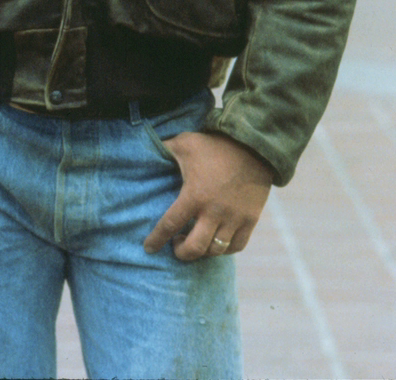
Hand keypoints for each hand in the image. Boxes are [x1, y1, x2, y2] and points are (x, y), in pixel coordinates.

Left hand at [142, 131, 273, 260]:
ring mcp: (234, 217)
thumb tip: (141, 151)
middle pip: (194, 248)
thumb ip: (164, 150)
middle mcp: (214, 211)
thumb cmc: (215, 145)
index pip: (170, 225)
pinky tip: (216, 241)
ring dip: (202, 251)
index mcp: (194, 195)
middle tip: (176, 245)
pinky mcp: (251, 219)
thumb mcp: (185, 143)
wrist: (254, 145)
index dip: (156, 239)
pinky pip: (237, 246)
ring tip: (196, 241)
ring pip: (215, 250)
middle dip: (181, 252)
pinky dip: (224, 250)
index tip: (149, 248)